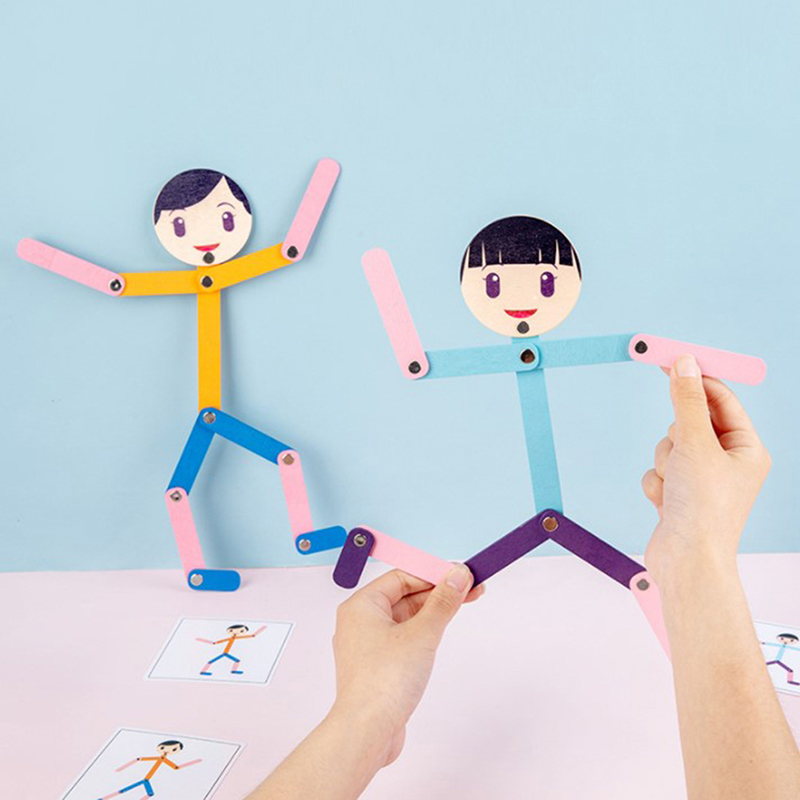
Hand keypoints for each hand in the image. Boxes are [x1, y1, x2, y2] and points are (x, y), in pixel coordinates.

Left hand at [330, 566, 481, 765]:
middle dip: (438, 593)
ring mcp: (367, 647)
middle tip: (469, 589)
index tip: (459, 574)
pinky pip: (402, 640)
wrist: (367, 732)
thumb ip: (443, 602)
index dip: (433, 573)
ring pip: (405, 619)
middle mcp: (360, 623)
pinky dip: (422, 634)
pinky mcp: (376, 668)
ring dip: (432, 613)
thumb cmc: (383, 683)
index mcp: (361, 606)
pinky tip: (439, 635)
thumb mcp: (422, 633)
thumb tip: (457, 575)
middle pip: (404, 596)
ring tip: (461, 606)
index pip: (401, 577)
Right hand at [641, 354, 770, 583]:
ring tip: (676, 486)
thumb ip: (686, 401)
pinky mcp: (680, 494)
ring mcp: (702, 479)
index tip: (670, 360)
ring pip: (670, 445)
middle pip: (691, 422)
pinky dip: (658, 482)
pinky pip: (659, 469)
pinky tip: (667, 503)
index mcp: (747, 449)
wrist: (686, 561)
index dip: (696, 379)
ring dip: (665, 461)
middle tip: (681, 448)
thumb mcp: (695, 443)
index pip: (721, 400)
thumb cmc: (704, 508)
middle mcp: (728, 463)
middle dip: (677, 436)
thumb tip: (684, 364)